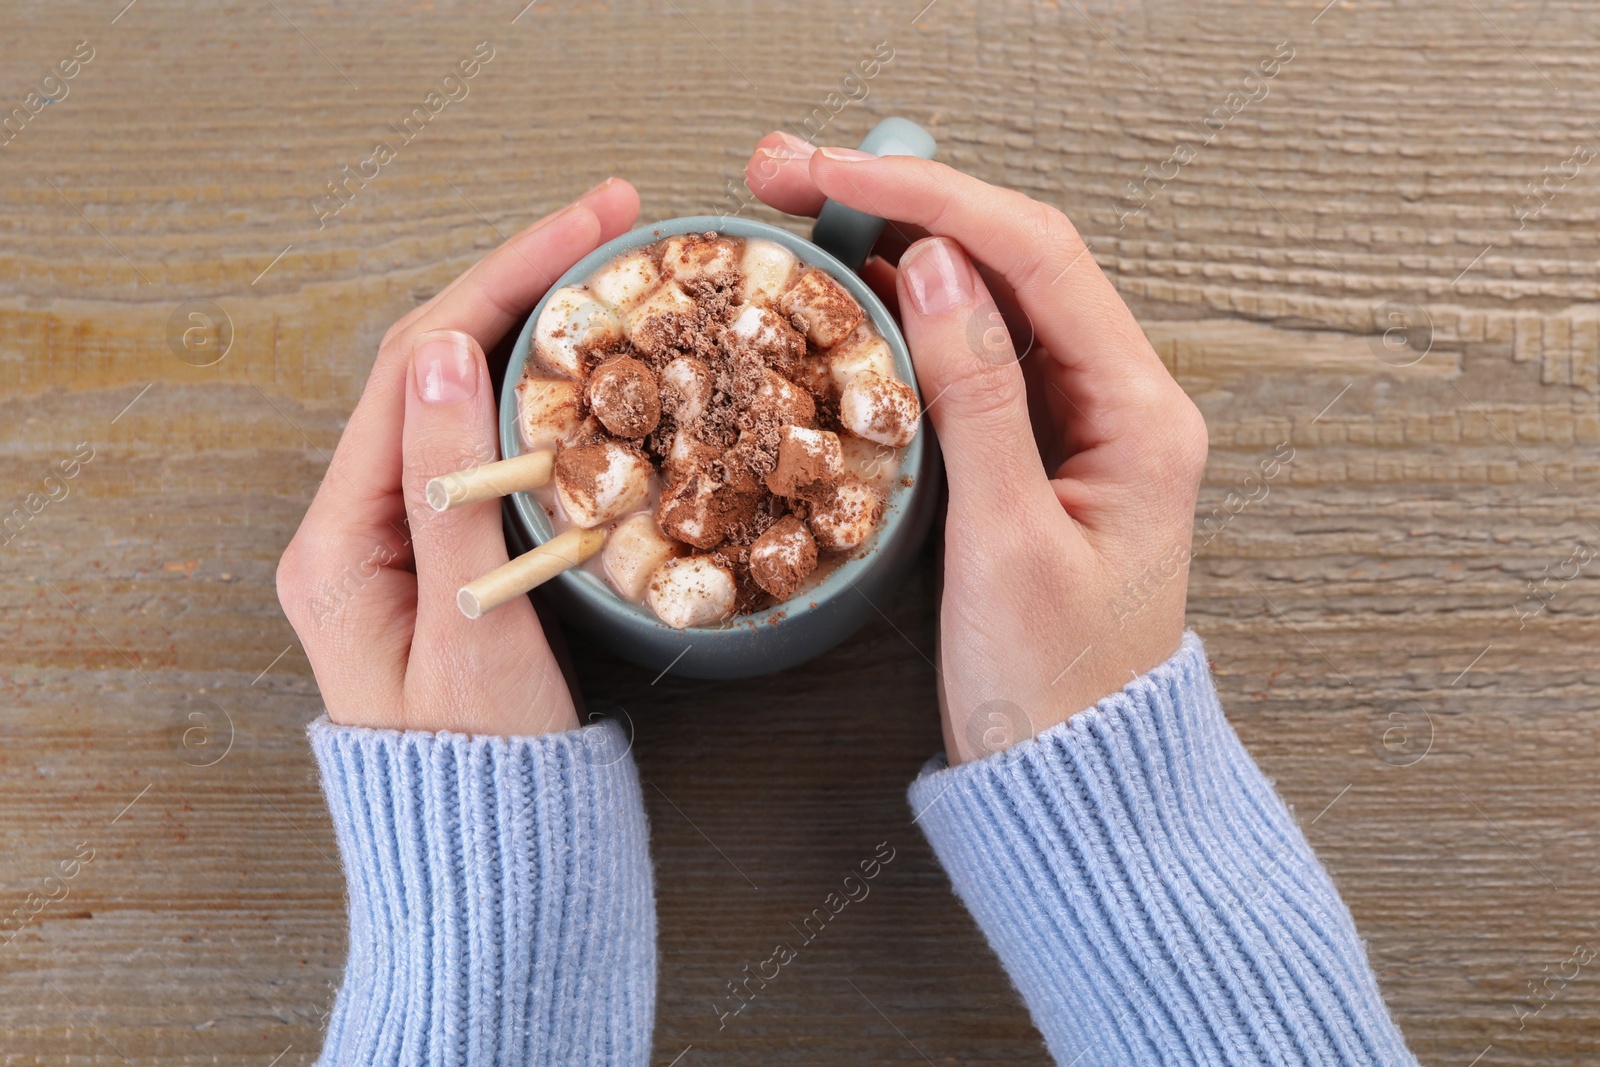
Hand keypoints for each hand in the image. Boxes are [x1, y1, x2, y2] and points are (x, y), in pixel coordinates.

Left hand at [276, 179, 640, 735]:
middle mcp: (355, 525)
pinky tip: (586, 370)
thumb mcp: (470, 629)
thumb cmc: (484, 770)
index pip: (416, 364)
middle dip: (518, 284)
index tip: (589, 226)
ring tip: (606, 274)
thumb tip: (449, 350)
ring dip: (527, 328)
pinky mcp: (443, 558)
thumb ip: (450, 491)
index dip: (502, 281)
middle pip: (431, 365)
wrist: (493, 864)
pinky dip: (536, 394)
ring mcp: (398, 539)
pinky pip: (483, 448)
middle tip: (612, 223)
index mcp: (339, 539)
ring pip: (459, 398)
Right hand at [746, 135, 1206, 763]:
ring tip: (801, 215)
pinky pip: (975, 356)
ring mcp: (1080, 424)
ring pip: (991, 298)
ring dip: (900, 248)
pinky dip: (911, 316)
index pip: (1038, 257)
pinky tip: (852, 292)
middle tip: (791, 173)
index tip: (835, 172)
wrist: (1072, 781)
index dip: (933, 198)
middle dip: (905, 203)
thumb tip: (938, 267)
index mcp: (1142, 414)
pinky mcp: (1038, 453)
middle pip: (1015, 260)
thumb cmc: (1054, 689)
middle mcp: (1123, 401)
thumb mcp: (1005, 544)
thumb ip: (978, 398)